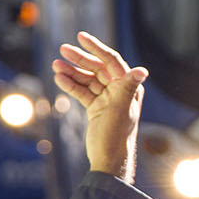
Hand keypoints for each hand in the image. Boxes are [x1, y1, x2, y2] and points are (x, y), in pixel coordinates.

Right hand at [52, 31, 147, 182]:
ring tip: (55, 66)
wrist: (108, 161)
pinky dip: (71, 86)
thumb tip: (143, 70)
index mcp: (128, 87)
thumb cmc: (117, 136)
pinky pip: (82, 92)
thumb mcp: (120, 109)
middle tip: (62, 50)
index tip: (81, 37)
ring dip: (72, 72)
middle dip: (80, 59)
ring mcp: (107, 99)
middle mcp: (119, 90)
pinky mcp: (96, 108)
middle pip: (97, 68)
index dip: (97, 48)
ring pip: (87, 79)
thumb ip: (127, 87)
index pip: (112, 61)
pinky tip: (59, 79)